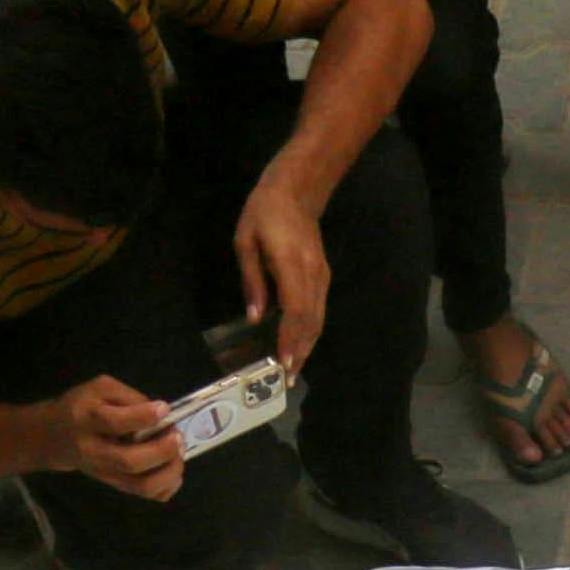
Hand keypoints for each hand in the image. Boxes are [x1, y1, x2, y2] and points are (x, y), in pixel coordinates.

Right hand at [57, 377, 183, 496]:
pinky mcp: (118, 486)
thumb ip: (129, 397)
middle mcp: (94, 452)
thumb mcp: (100, 389)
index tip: (164, 409)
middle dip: (162, 450)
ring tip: (178, 452)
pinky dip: (168, 485)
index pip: (115, 423)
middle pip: (130, 462)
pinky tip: (171, 468)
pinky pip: (149, 495)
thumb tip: (161, 413)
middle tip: (177, 436)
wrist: (57, 437)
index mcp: (86, 420)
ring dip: (169, 471)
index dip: (144, 416)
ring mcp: (107, 474)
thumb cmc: (84, 407)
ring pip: (142, 485)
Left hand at [233, 175, 329, 366]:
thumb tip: (256, 318)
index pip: (296, 310)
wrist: (296, 191)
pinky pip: (318, 310)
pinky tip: (299, 343)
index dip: (291, 339)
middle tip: (288, 377)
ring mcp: (322, 277)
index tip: (285, 363)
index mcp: (292, 265)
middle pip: (311, 321)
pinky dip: (310, 330)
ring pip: (318, 318)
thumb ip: (252, 280)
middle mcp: (313, 275)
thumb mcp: (246, 241)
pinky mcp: (323, 277)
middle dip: (300, 351)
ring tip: (294, 367)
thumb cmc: (264, 213)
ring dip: (307, 345)